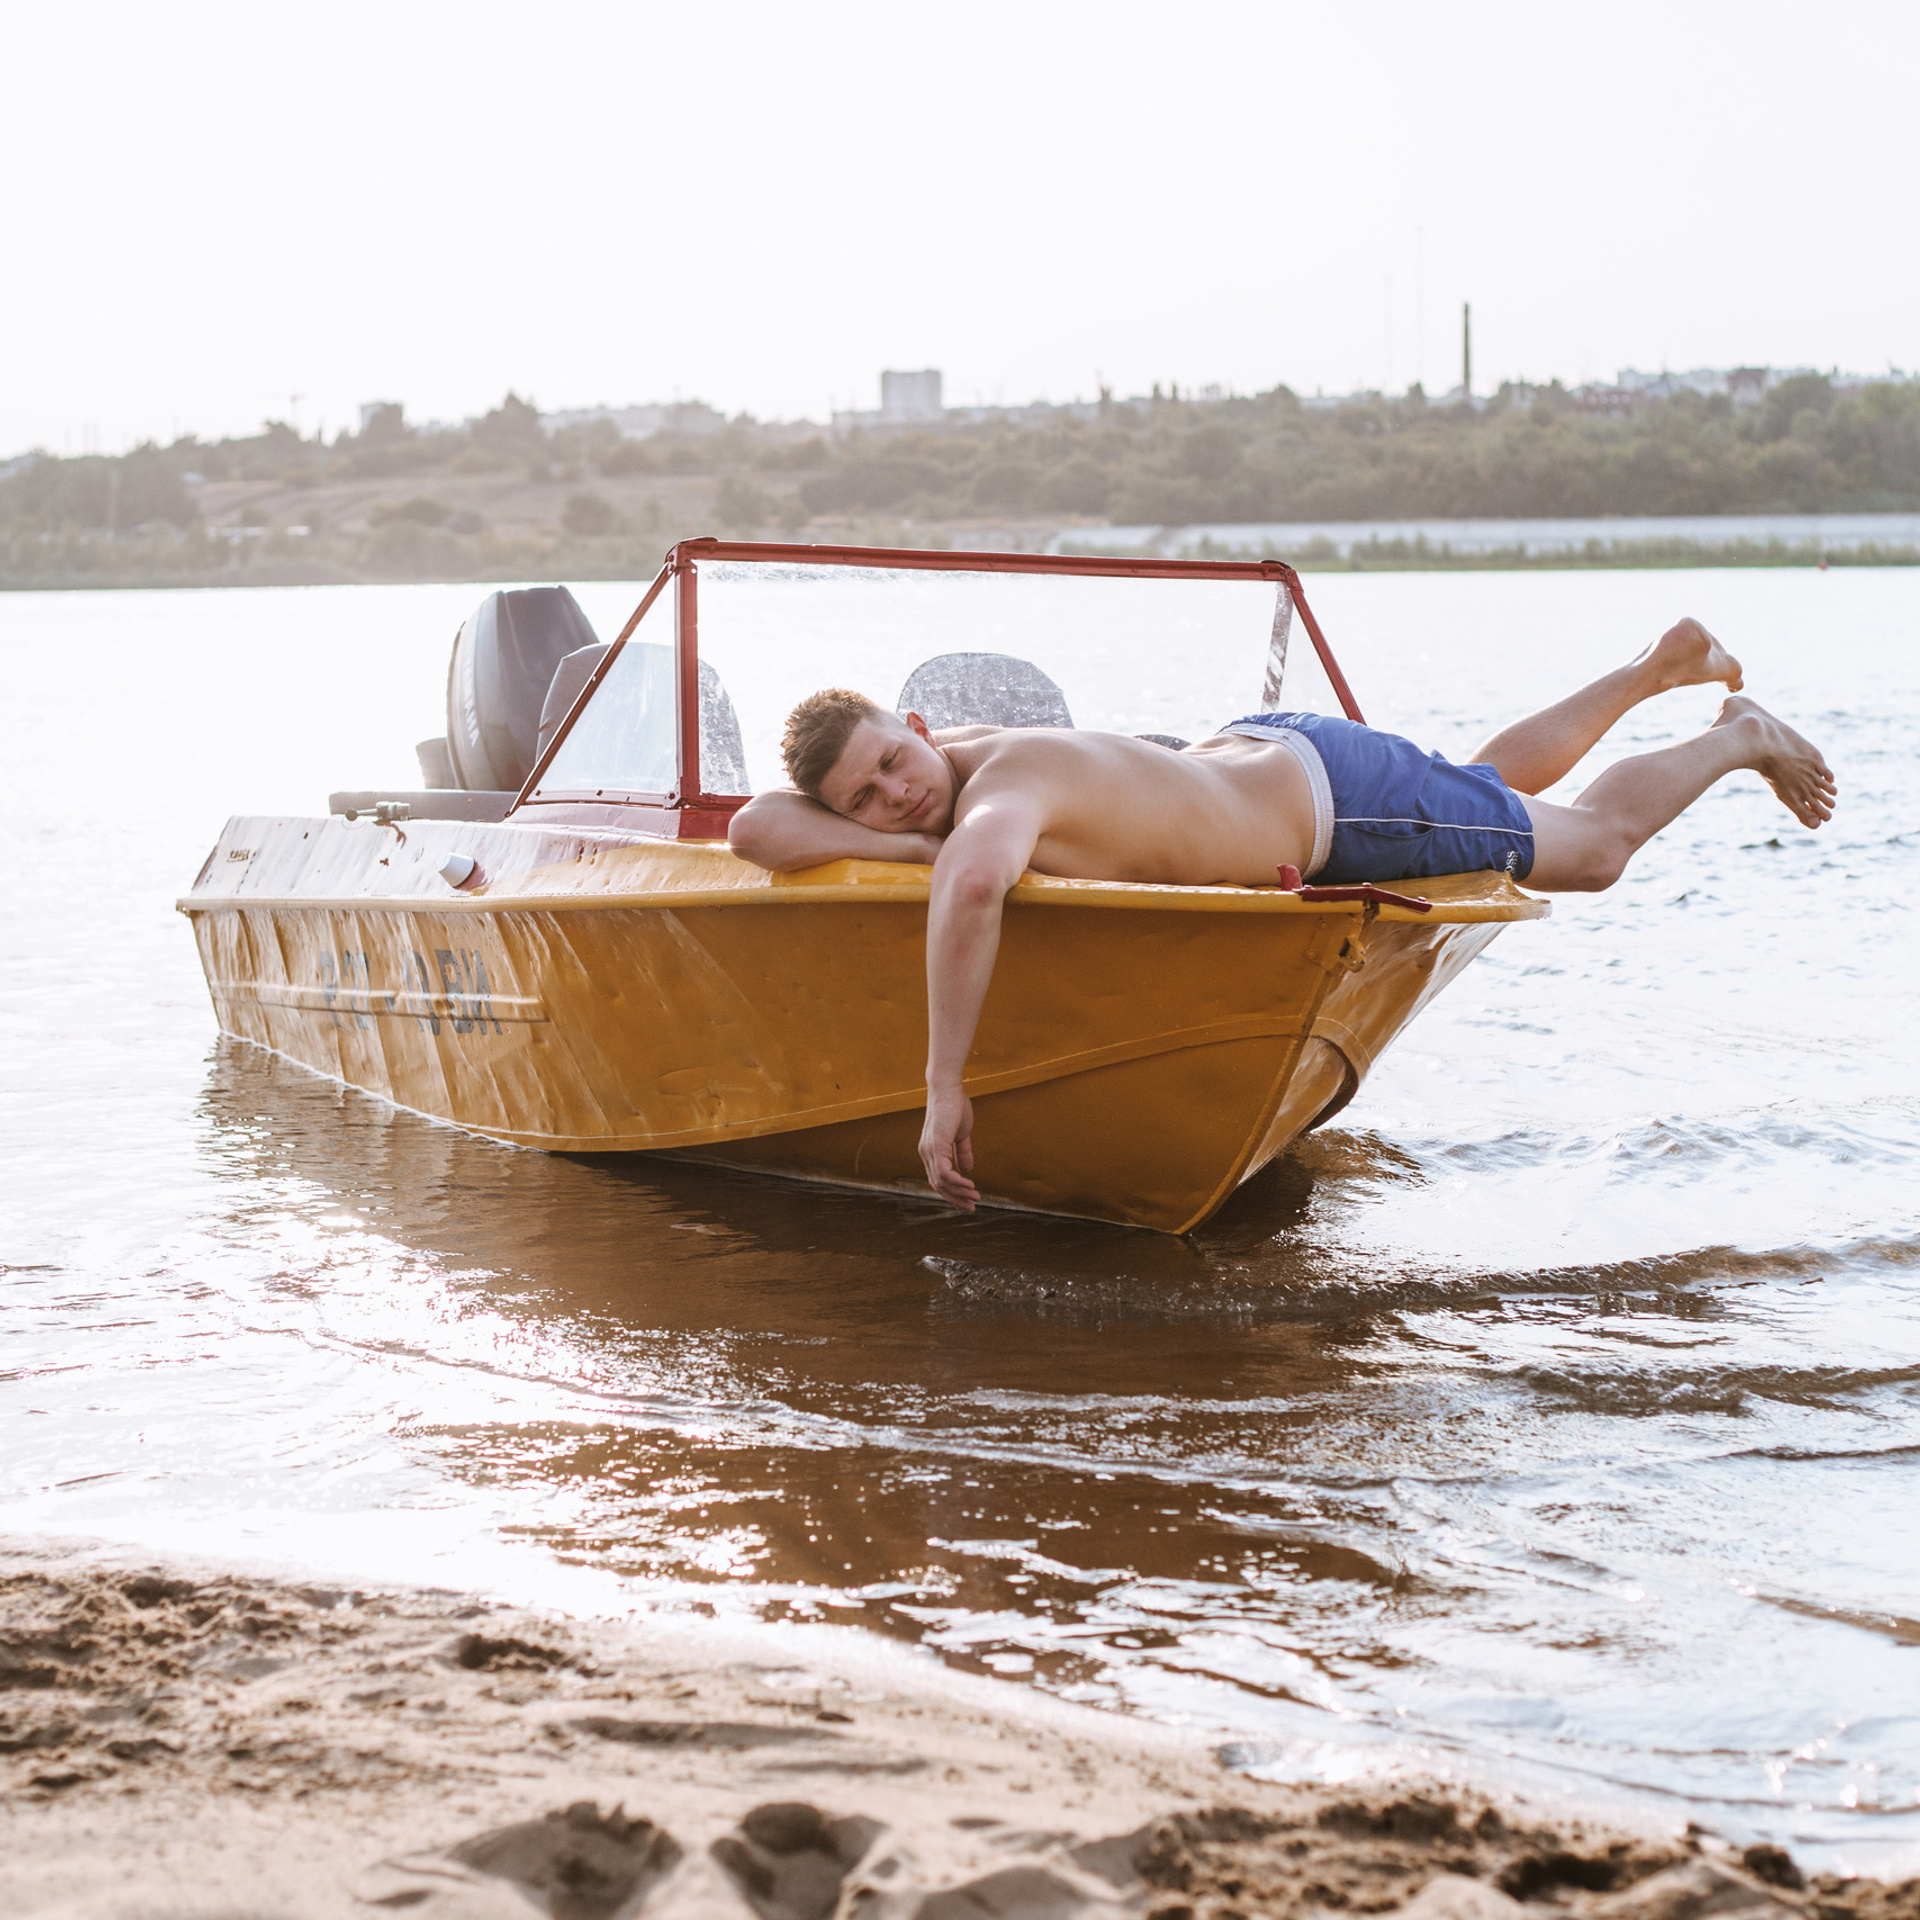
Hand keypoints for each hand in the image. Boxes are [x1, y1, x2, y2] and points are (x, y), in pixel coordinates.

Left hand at [918, 1083, 977, 1209]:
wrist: (948, 1088)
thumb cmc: (954, 1107)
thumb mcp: (960, 1134)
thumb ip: (963, 1152)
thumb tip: (968, 1170)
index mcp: (930, 1152)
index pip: (939, 1180)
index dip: (953, 1192)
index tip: (969, 1201)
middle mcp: (926, 1154)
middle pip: (938, 1186)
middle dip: (956, 1198)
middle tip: (973, 1206)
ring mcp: (929, 1150)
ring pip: (942, 1182)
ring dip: (960, 1192)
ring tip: (975, 1196)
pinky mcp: (936, 1146)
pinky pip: (945, 1173)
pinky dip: (957, 1182)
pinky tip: (970, 1184)